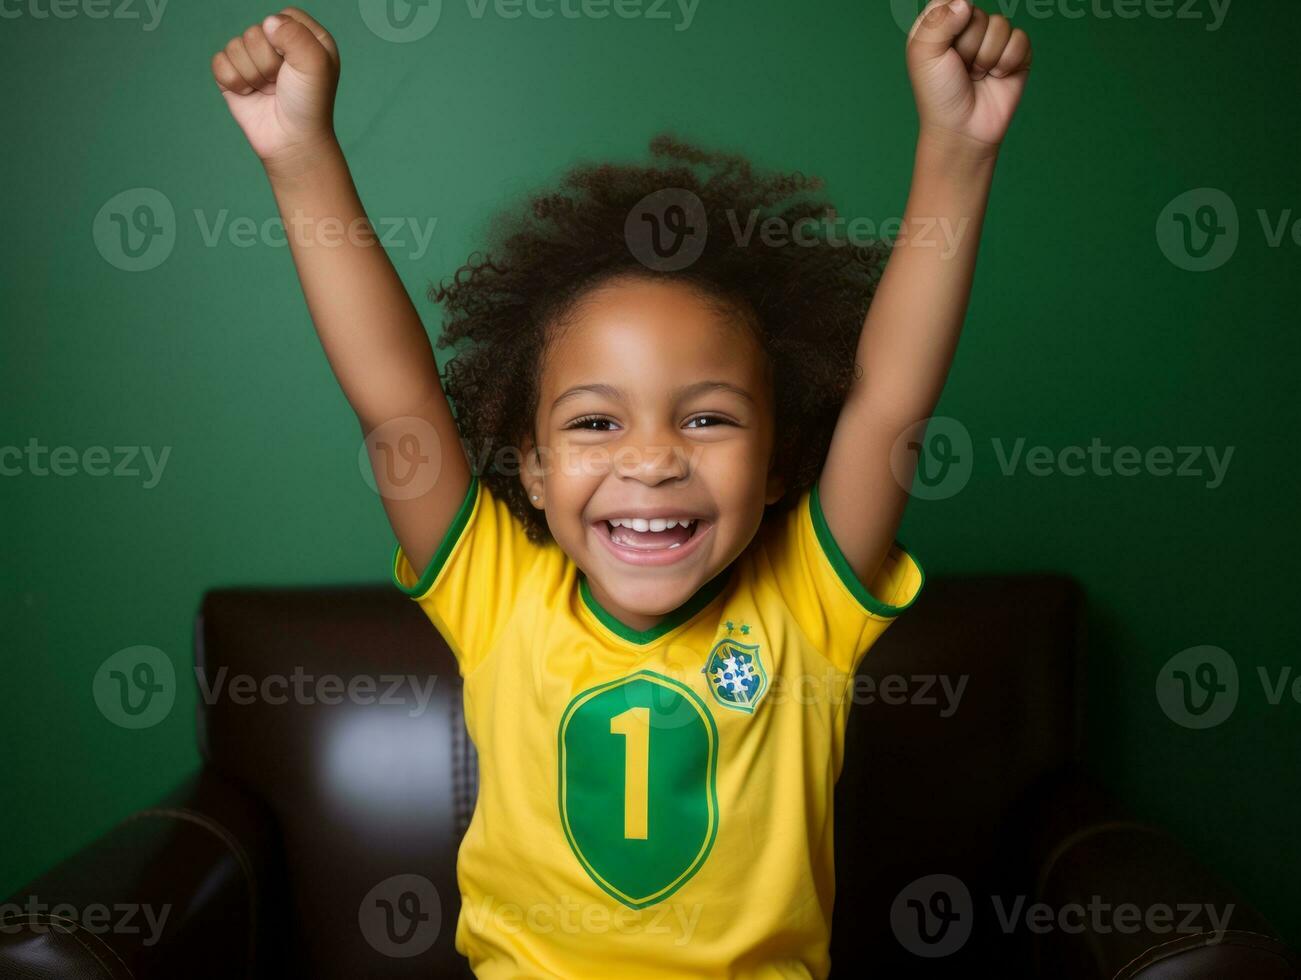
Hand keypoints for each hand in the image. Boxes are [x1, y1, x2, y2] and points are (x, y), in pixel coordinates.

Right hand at [211, 7, 340, 171]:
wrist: (291, 141)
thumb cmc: (308, 104)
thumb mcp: (315, 65)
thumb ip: (296, 35)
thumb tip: (268, 23)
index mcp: (304, 36)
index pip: (283, 16)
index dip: (285, 40)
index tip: (297, 64)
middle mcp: (278, 44)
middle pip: (255, 32)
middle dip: (267, 63)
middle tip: (281, 83)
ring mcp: (254, 59)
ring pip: (235, 46)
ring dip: (252, 75)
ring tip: (269, 90)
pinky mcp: (233, 74)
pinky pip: (219, 62)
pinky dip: (234, 81)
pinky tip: (250, 94)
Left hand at [905, 0, 1032, 150]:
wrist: (963, 130)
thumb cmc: (939, 95)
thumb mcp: (923, 55)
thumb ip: (936, 21)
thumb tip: (965, 3)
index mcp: (940, 25)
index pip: (952, 1)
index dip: (951, 22)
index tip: (944, 48)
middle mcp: (967, 29)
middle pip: (978, 14)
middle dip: (969, 46)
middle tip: (961, 69)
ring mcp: (992, 41)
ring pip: (1001, 25)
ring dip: (987, 57)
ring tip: (976, 76)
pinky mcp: (1015, 54)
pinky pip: (1020, 39)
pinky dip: (1008, 61)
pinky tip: (996, 77)